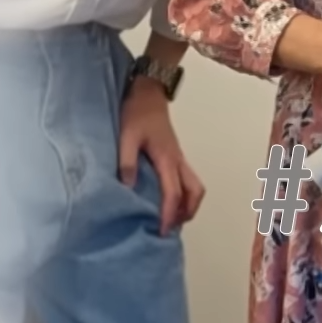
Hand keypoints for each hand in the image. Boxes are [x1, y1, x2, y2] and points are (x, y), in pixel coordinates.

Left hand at [119, 78, 205, 235]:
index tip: (162, 231)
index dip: (169, 214)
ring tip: (171, 217)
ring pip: (194, 186)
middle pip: (195, 192)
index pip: (173, 193)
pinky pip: (186, 179)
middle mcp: (178, 160)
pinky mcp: (175, 154)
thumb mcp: (126, 136)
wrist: (148, 91)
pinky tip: (167, 199)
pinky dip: (183, 194)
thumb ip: (127, 161)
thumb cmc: (137, 113)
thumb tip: (128, 189)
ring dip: (188, 204)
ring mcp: (179, 157)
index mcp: (167, 158)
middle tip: (170, 227)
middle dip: (187, 212)